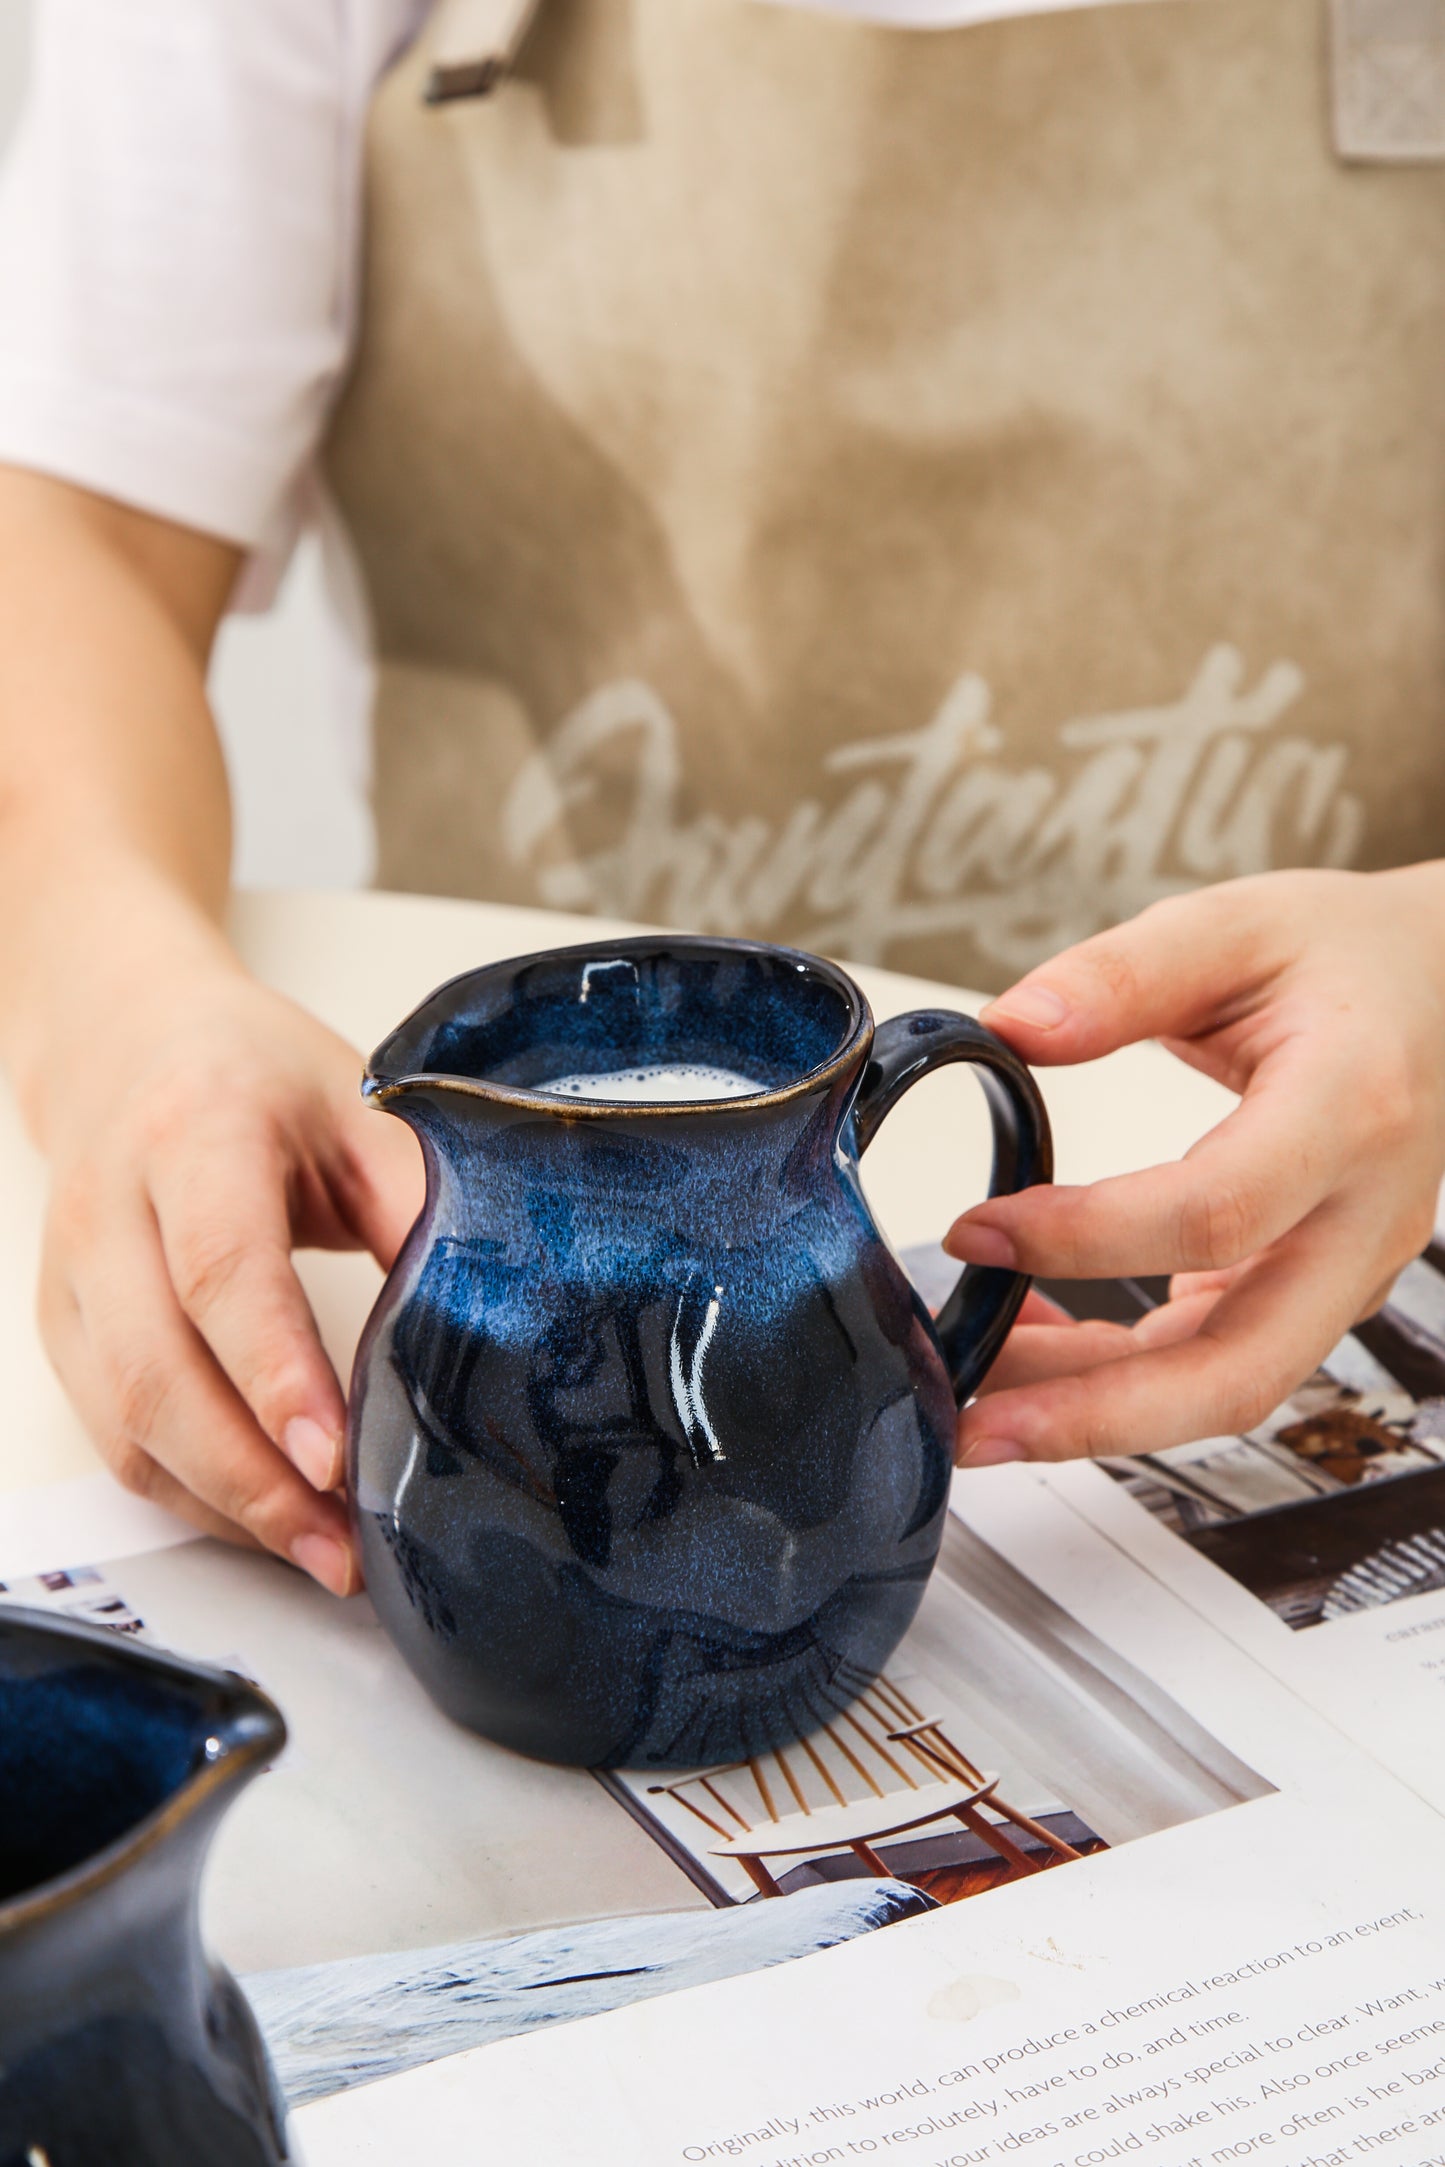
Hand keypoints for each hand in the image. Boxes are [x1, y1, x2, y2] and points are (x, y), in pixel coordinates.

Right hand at [36, 946, 422, 1589]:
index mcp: (196, 1134)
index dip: (275, 1373)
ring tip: (324, 1554)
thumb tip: (498, 1302)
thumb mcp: (356, 1105)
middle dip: (252, 1478)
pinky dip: (190, 1496)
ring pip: (125, 1423)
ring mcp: (72, 1277)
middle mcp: (111, 1210)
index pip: (222, 1269)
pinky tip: (266, 1522)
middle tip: (343, 1545)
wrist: (124, 1042)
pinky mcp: (62, 1331)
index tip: (333, 1457)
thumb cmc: (250, 1075)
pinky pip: (114, 1439)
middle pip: (157, 1370)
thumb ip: (416, 1198)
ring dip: (224, 1506)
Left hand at [945, 867, 1444, 1466]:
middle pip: (1239, 1366)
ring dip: (1095, 1412)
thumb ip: (1121, 976)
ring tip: (979, 1402)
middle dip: (1095, 1416)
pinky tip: (1039, 1344)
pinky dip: (1126, 1375)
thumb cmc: (1347, 957)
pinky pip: (1222, 1361)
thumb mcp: (1232, 926)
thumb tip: (1012, 1025)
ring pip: (1226, 1386)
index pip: (1218, 1212)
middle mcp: (1364, 1216)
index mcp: (1352, 1110)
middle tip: (973, 1426)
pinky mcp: (1319, 1292)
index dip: (1088, 1239)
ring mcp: (1349, 1270)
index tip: (977, 1231)